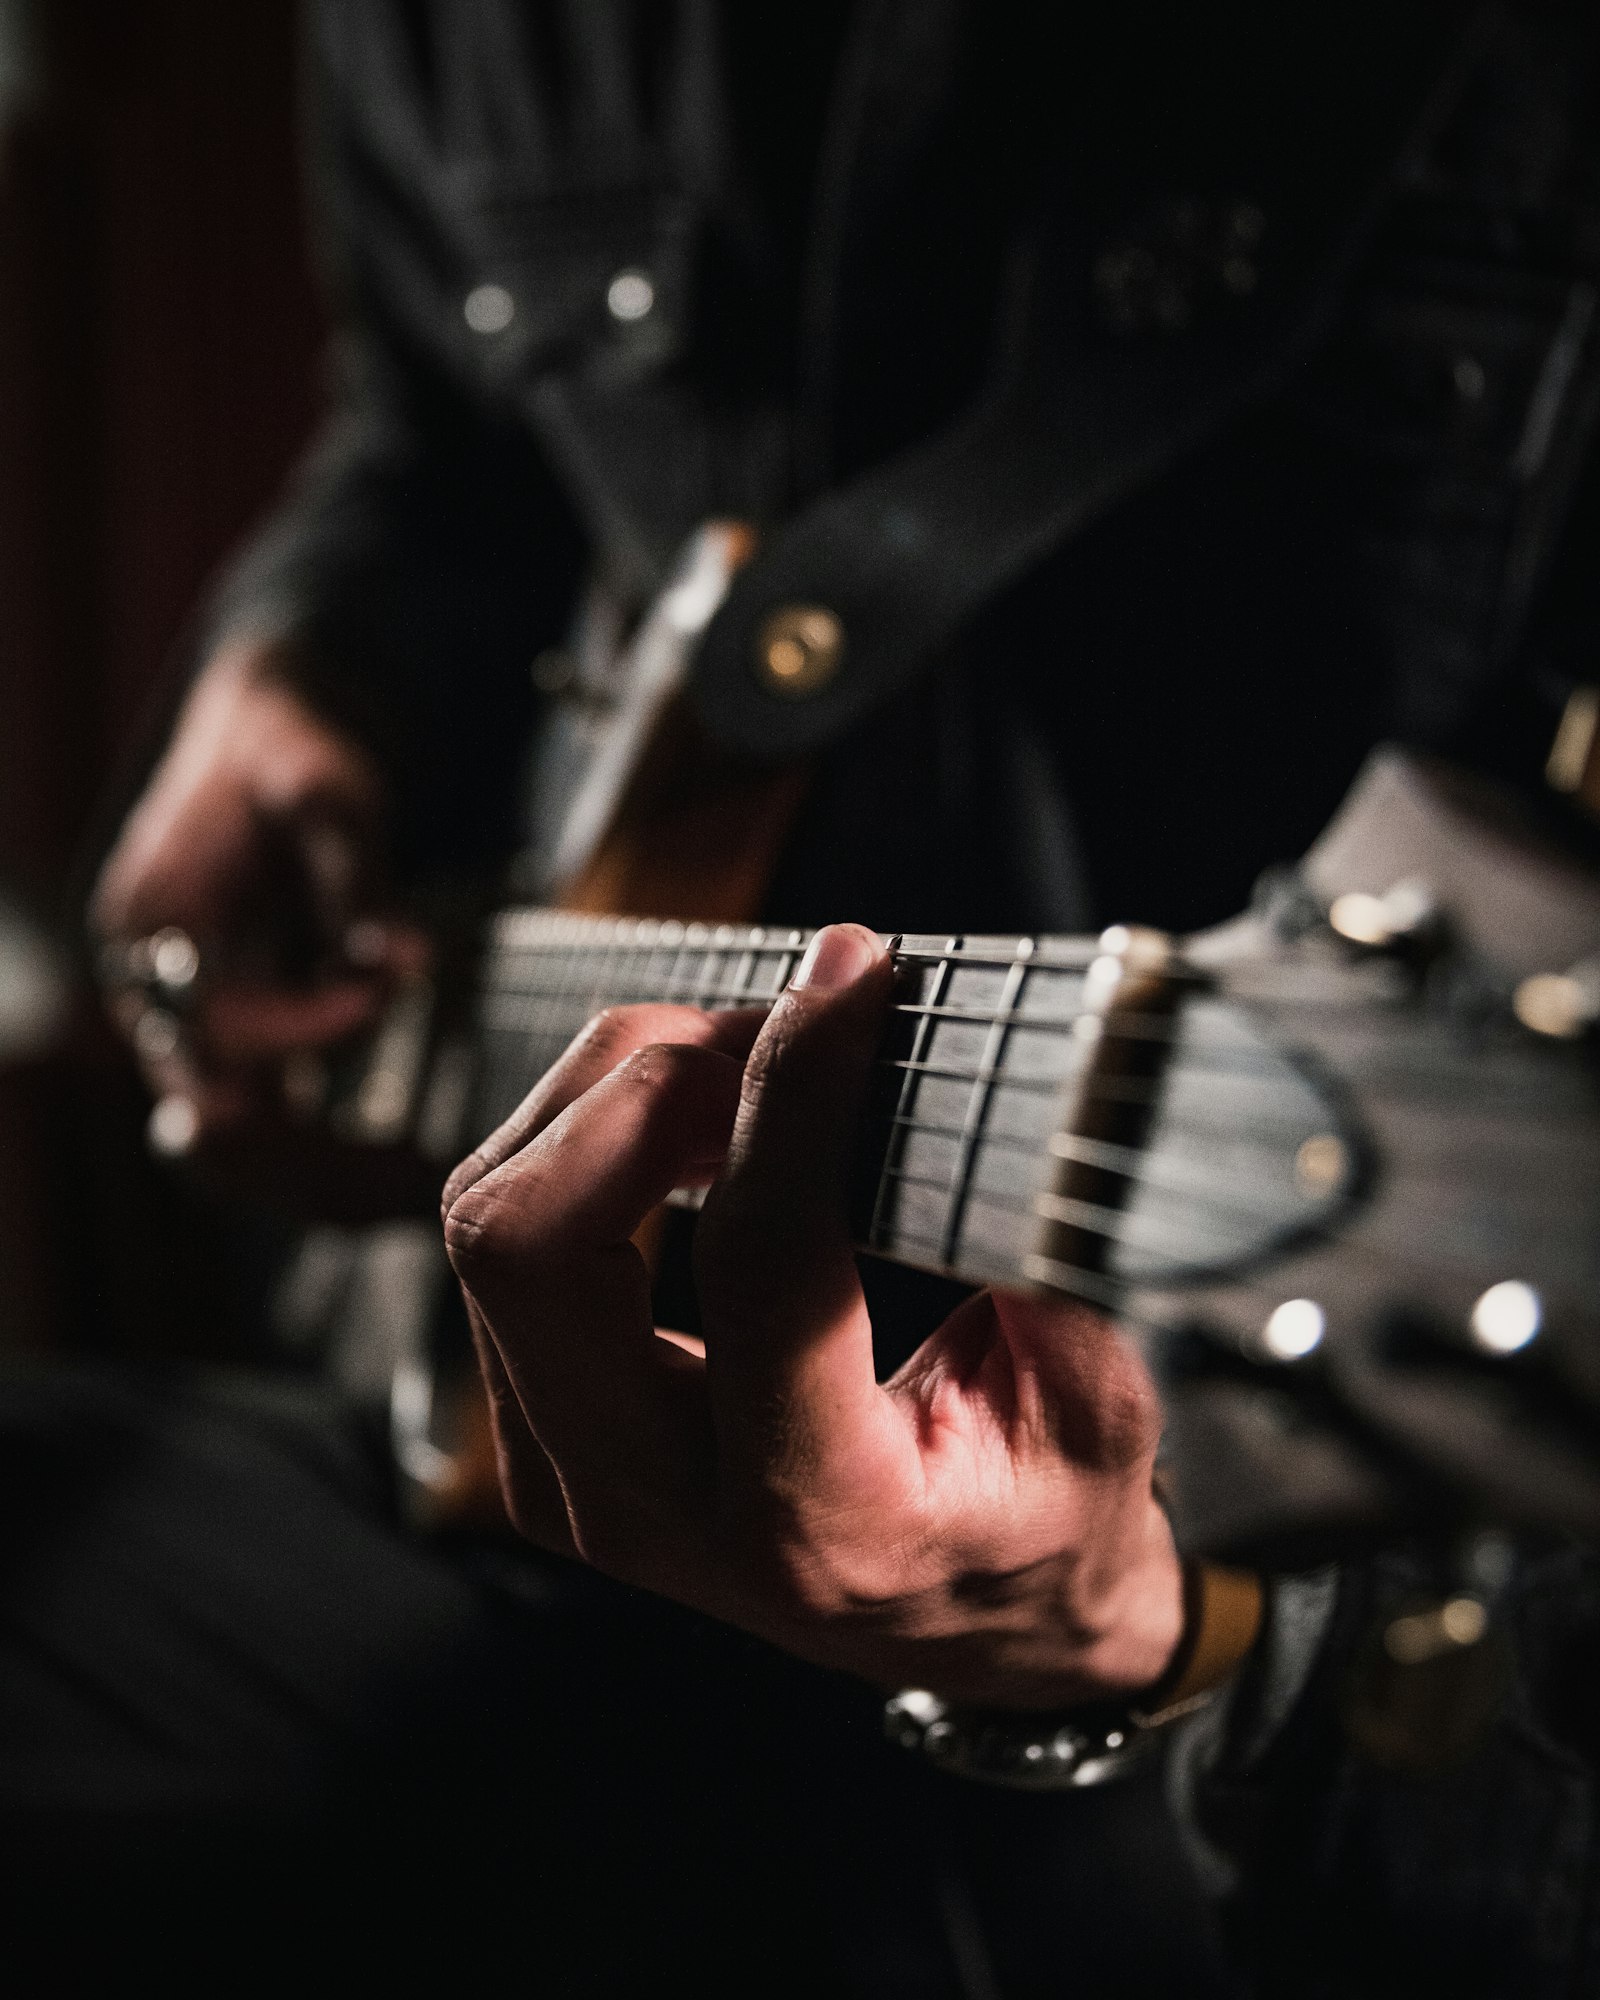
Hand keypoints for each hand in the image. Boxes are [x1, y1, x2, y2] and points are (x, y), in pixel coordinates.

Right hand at [91, 637, 434, 1215]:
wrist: (265, 744)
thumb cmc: (293, 762)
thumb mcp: (330, 798)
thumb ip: (359, 880)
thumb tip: (406, 963)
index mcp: (158, 924)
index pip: (217, 1020)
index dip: (304, 1022)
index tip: (384, 989)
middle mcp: (156, 992)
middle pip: (213, 1117)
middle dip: (313, 1158)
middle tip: (418, 1174)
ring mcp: (188, 1027)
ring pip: (240, 1144)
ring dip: (322, 1180)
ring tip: (421, 1191)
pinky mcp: (232, 1044)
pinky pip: (268, 1128)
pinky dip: (328, 1159)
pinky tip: (405, 1172)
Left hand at [443, 924, 1184, 1706]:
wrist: (970, 1627)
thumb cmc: (1042, 1517)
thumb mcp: (1095, 1403)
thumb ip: (1038, 1255)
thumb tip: (982, 1072)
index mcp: (816, 1520)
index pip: (758, 1260)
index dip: (798, 1091)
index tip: (851, 978)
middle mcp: (652, 1511)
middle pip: (525, 1244)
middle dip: (642, 1085)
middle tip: (773, 1029)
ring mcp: (571, 1476)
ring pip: (490, 1223)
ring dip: (607, 1097)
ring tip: (742, 1061)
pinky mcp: (542, 1429)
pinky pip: (503, 1241)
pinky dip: (585, 1140)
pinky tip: (693, 1118)